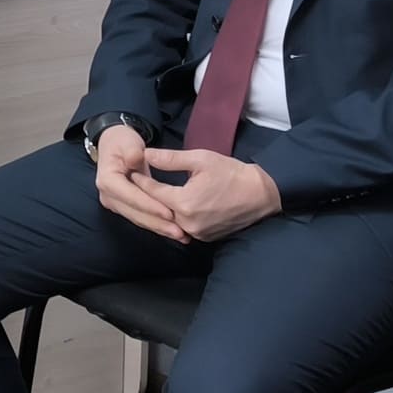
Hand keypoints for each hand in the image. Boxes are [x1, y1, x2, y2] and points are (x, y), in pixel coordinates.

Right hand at [90, 125, 187, 242]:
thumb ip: (133, 152)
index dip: (150, 205)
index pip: (131, 196)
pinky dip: (157, 225)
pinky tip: (173, 231)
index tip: (170, 212)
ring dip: (159, 228)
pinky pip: (141, 218)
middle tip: (180, 231)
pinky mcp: (123, 207)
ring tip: (181, 235)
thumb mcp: (129, 142)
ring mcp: (115, 203)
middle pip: (135, 213)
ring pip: (139, 219)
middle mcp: (108, 196)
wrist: (115, 145)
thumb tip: (136, 159)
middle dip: (158, 223)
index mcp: (107, 180)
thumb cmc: (123, 142)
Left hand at [138, 149, 281, 242]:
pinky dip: (176, 218)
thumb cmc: (231, 173)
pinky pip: (183, 228)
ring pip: (170, 220)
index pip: (153, 192)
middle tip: (135, 184)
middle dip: (148, 196)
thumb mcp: (200, 159)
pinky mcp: (205, 238)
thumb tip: (146, 154)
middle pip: (159, 209)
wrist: (260, 194)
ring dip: (161, 209)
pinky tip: (171, 207)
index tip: (131, 172)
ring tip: (151, 195)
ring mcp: (196, 233)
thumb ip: (170, 159)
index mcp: (184, 202)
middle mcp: (187, 222)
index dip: (141, 181)